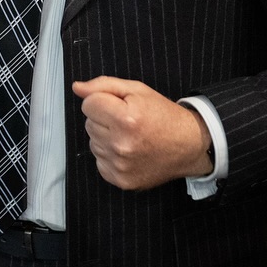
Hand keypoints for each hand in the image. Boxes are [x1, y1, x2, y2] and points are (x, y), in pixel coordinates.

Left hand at [71, 76, 211, 189]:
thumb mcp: (137, 90)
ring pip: (92, 142)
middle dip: (104, 119)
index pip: (88, 104)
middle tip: (128, 121)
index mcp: (126, 119)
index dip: (102, 101)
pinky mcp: (121, 180)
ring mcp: (121, 165)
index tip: (119, 106)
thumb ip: (103, 85)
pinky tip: (128, 151)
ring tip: (130, 136)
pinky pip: (99, 162)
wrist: (189, 145)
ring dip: (106, 137)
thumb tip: (77, 88)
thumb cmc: (163, 116)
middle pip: (89, 123)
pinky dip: (109, 156)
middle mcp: (121, 144)